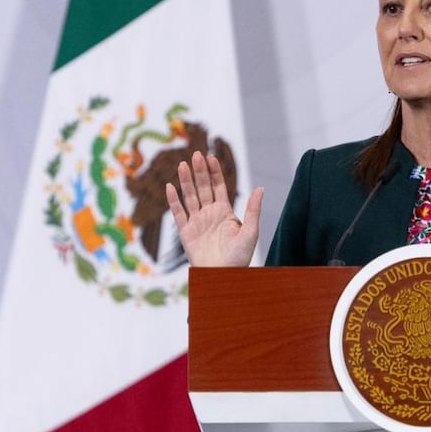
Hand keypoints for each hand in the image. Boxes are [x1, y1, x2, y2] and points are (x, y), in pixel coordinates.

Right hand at [165, 151, 263, 266]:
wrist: (222, 276)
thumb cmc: (239, 257)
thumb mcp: (251, 231)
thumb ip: (253, 210)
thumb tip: (261, 188)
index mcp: (225, 212)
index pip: (218, 187)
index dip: (214, 172)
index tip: (211, 157)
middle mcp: (209, 214)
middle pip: (203, 188)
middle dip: (199, 172)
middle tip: (196, 155)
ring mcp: (196, 222)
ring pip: (189, 197)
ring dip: (186, 181)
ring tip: (183, 164)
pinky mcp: (186, 232)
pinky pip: (178, 213)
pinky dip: (173, 200)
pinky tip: (170, 186)